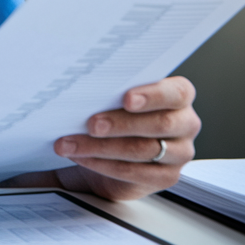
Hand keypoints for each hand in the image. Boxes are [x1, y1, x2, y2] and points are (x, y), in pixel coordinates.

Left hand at [0, 77, 200, 200]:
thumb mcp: (108, 96)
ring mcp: (178, 153)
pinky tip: (82, 158)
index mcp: (177, 96)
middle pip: (161, 124)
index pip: (177, 92)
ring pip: (145, 150)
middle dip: (121, 123)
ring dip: (103, 147)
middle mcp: (185, 123)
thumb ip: (100, 85)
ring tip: (70, 143)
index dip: (153, 95)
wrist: (109, 152)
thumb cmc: (111, 116)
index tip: (125, 98)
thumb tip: (60, 66)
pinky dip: (105, 165)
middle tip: (90, 123)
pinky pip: (136, 172)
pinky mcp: (166, 177)